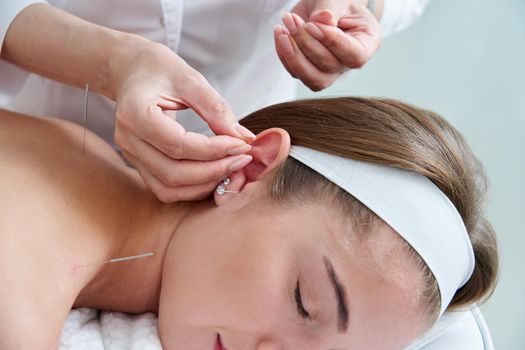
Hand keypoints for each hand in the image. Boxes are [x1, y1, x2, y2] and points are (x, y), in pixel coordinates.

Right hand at [111, 41, 255, 202]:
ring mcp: (130, 155)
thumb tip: (244, 138)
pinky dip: (192, 187)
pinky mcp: (139, 164)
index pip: (178, 144)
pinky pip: (165, 188)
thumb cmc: (159, 70)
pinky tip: (215, 173)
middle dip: (213, 171)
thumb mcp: (190, 79)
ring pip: (168, 188)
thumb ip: (216, 108)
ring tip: (232, 168)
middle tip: (242, 159)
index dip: (213, 150)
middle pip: (173, 173)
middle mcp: (127, 139)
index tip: (241, 144)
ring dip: (204, 185)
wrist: (132, 70)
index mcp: (135, 112)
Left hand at [274, 0, 381, 90]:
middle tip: (292, 20)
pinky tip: (281, 35)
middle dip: (306, 43)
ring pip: (312, 78)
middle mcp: (348, 62)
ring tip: (282, 30)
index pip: (354, 55)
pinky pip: (296, 73)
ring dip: (293, 55)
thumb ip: (330, 7)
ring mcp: (330, 71)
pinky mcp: (310, 71)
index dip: (332, 42)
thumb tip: (322, 21)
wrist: (324, 5)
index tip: (312, 24)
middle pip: (329, 65)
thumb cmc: (336, 2)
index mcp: (367, 43)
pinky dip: (284, 55)